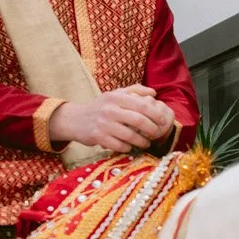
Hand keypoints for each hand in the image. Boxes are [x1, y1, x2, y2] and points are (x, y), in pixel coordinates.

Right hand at [50, 85, 174, 151]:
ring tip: (146, 143)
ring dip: (142, 141)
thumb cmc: (100, 107)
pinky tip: (130, 147)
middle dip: (152, 129)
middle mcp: (110, 109)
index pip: (142, 106)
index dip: (156, 114)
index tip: (163, 121)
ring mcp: (103, 124)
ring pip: (130, 136)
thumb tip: (154, 93)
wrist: (75, 119)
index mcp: (116, 97)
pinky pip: (119, 145)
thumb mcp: (115, 94)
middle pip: (139, 121)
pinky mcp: (98, 137)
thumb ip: (135, 91)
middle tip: (157, 134)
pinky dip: (128, 147)